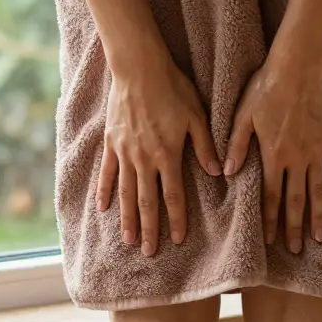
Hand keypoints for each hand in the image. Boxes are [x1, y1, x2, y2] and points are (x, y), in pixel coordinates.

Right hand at [98, 60, 220, 255]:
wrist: (139, 68)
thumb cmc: (172, 88)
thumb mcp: (197, 115)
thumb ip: (205, 146)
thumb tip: (218, 172)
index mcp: (168, 155)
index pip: (173, 196)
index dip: (176, 219)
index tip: (178, 240)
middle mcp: (144, 159)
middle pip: (147, 202)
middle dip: (150, 229)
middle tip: (150, 253)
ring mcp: (124, 153)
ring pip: (126, 193)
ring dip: (128, 219)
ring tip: (129, 240)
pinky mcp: (111, 143)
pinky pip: (106, 173)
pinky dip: (104, 191)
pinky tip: (103, 209)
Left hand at [224, 57, 321, 252]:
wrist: (299, 65)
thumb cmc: (265, 87)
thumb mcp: (242, 116)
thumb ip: (235, 146)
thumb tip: (225, 174)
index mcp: (273, 155)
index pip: (270, 195)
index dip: (269, 219)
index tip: (270, 240)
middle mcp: (297, 158)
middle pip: (295, 200)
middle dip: (294, 226)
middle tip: (294, 249)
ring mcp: (318, 150)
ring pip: (319, 189)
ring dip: (319, 215)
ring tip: (320, 236)